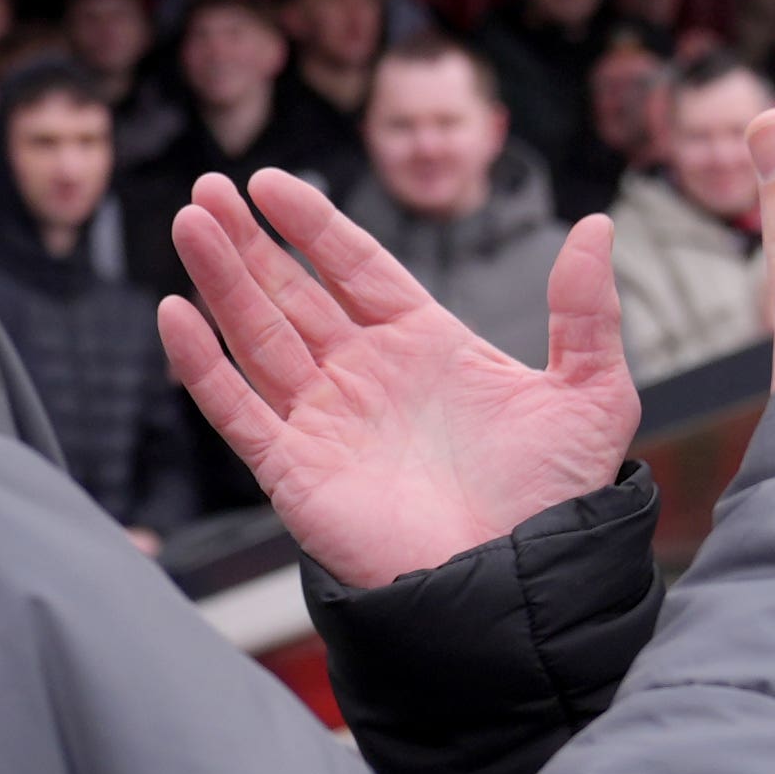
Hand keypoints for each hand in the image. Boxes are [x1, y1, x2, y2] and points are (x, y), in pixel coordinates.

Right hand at [159, 170, 638, 589]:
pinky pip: (238, 409)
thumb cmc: (556, 502)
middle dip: (248, 241)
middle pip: (292, 293)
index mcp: (424, 345)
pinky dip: (203, 365)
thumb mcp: (591, 395)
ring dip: (221, 281)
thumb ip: (587, 311)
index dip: (312, 224)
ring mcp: (325, 422)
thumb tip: (598, 226)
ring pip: (257, 337)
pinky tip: (176, 313)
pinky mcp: (295, 473)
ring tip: (189, 223)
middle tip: (208, 188)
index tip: (269, 182)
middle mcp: (365, 377)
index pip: (355, 267)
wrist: (519, 591)